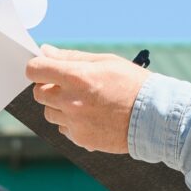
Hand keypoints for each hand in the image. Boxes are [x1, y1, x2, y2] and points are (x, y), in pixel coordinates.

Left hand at [25, 46, 146, 154]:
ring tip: (85, 102)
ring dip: (59, 106)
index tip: (45, 69)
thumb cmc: (132, 84)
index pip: (35, 70)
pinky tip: (91, 116)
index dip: (38, 68)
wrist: (154, 117)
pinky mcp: (80, 138)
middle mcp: (71, 101)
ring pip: (49, 112)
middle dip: (48, 87)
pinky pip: (63, 128)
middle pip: (38, 93)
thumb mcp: (104, 62)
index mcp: (76, 76)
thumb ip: (71, 57)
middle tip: (70, 85)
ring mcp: (74, 122)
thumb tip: (45, 52)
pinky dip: (71, 123)